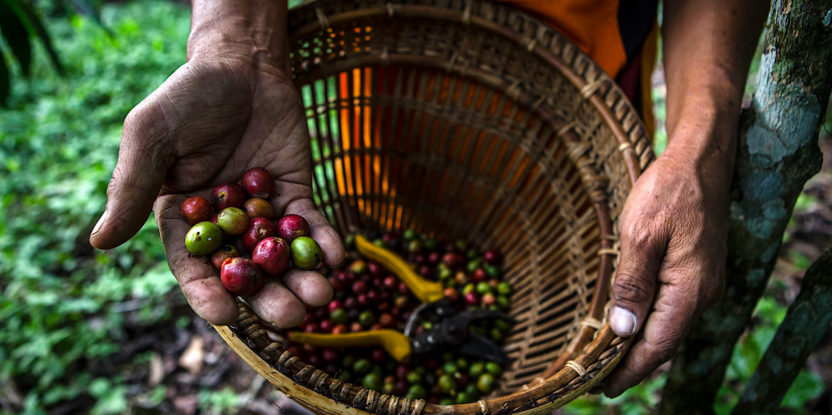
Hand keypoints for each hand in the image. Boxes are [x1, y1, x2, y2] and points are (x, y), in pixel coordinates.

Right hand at [89, 56, 343, 326]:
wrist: (241, 65)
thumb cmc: (187, 96)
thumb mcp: (151, 135)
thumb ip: (132, 186)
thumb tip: (100, 242)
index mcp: (180, 220)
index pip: (194, 268)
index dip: (209, 294)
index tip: (229, 315)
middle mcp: (222, 225)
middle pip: (246, 274)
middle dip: (269, 299)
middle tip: (291, 318)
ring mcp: (260, 214)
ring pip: (280, 258)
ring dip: (302, 280)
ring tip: (321, 296)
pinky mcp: (293, 196)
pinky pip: (309, 226)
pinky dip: (322, 243)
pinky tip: (335, 258)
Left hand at [602, 147, 728, 396]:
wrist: (700, 159)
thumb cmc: (668, 191)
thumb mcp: (641, 235)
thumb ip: (633, 285)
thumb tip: (624, 330)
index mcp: (690, 289)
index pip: (658, 344)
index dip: (630, 370)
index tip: (604, 388)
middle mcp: (702, 293)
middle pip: (665, 340)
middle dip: (633, 362)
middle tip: (599, 378)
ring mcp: (703, 282)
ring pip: (669, 324)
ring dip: (641, 342)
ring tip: (609, 357)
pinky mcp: (698, 270)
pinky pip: (673, 307)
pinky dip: (651, 321)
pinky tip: (631, 323)